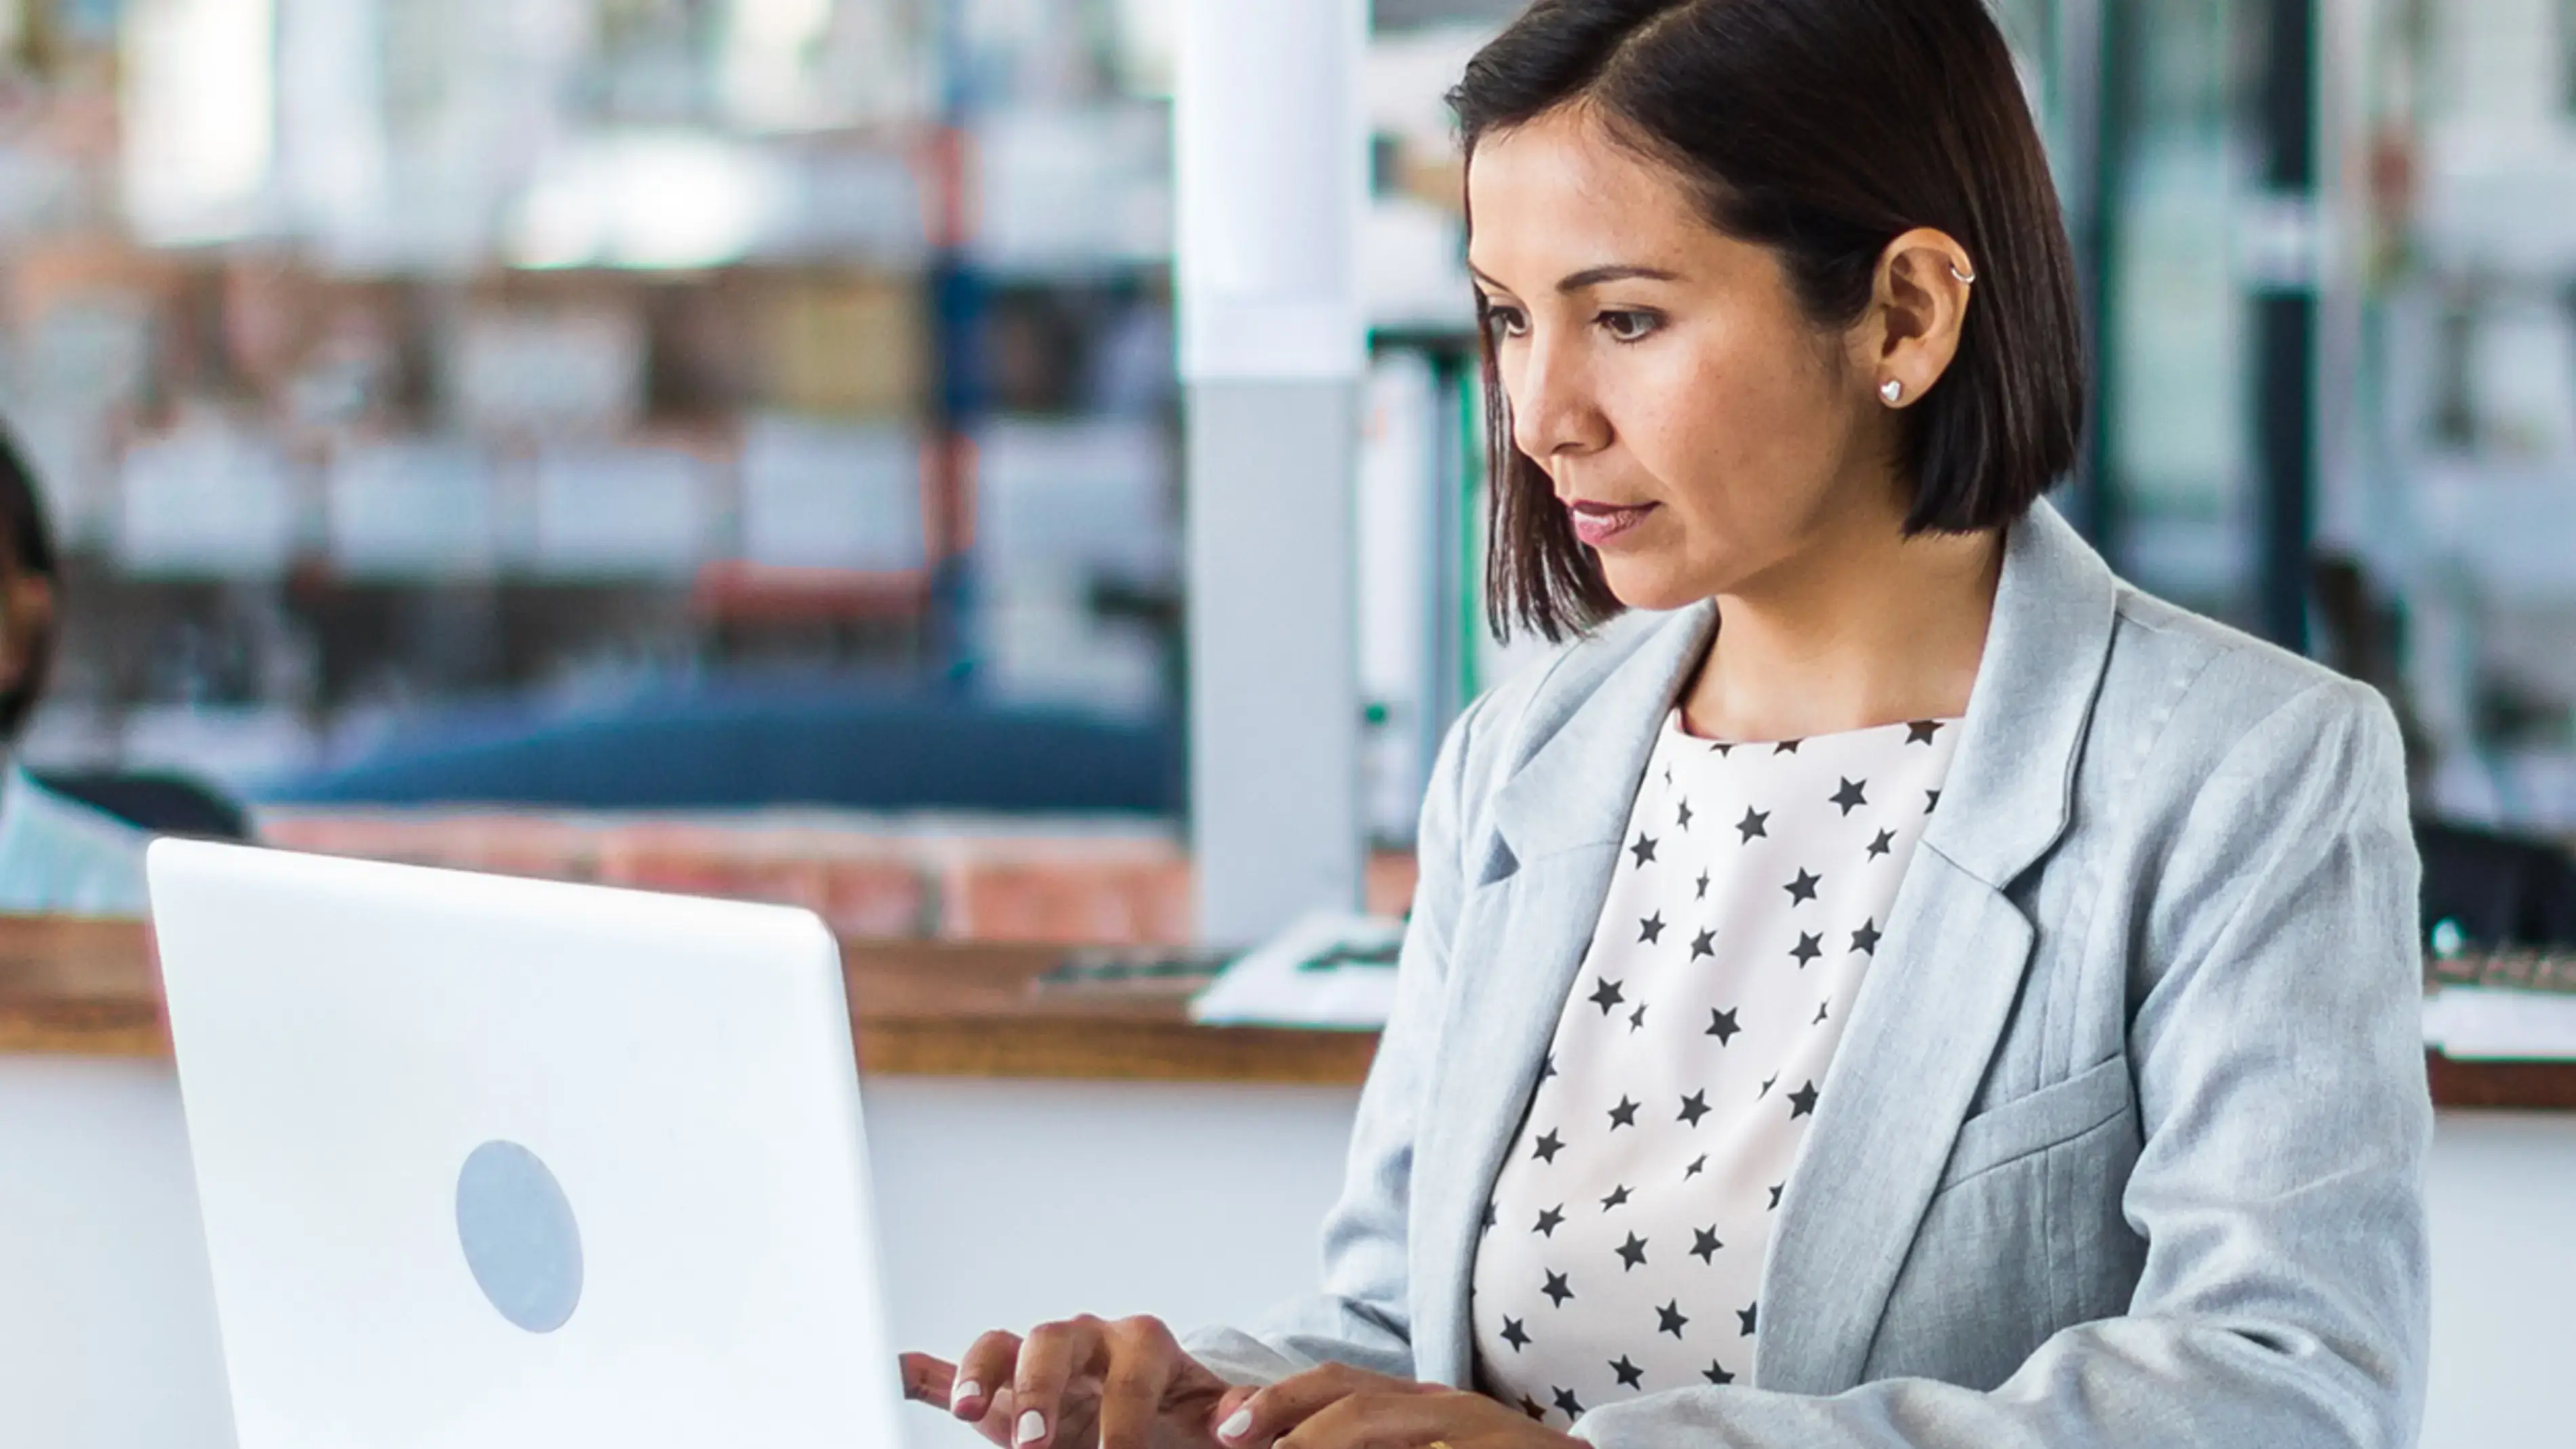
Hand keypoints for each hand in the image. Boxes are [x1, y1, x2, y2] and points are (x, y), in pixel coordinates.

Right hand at [902, 1314, 1250, 1448]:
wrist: (1153, 1416)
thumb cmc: (1180, 1418)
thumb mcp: (1210, 1416)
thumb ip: (1232, 1416)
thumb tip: (1244, 1426)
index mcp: (1142, 1345)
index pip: (1131, 1370)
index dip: (1125, 1416)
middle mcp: (1087, 1339)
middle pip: (1056, 1339)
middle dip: (1043, 1390)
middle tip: (1036, 1444)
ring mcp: (1038, 1358)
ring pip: (1003, 1343)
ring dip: (983, 1373)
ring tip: (968, 1413)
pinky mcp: (1000, 1382)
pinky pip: (954, 1365)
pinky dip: (924, 1370)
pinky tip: (894, 1370)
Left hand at [1216, 1363, 1579, 1448]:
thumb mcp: (1428, 1443)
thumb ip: (1368, 1438)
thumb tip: (1286, 1444)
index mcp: (1425, 1405)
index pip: (1340, 1385)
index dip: (1278, 1400)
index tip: (1227, 1428)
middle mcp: (1451, 1410)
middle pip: (1355, 1401)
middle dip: (1287, 1417)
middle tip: (1234, 1441)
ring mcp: (1483, 1434)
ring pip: (1381, 1422)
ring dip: (1324, 1442)